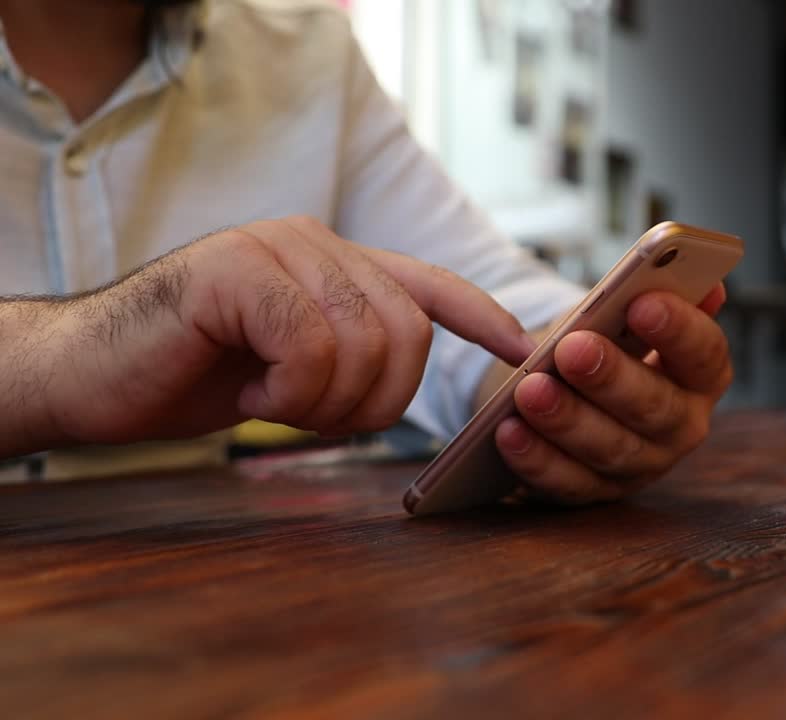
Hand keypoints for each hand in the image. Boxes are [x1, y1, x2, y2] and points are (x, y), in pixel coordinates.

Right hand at [1, 217, 533, 455]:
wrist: (90, 376)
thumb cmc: (194, 375)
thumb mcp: (294, 368)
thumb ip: (351, 353)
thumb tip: (411, 373)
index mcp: (335, 263)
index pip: (429, 285)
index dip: (481, 315)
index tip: (520, 346)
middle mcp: (315, 242)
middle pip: (407, 332)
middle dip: (375, 399)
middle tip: (310, 414)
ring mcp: (276, 247)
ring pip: (365, 342)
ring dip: (324, 402)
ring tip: (270, 399)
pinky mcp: (238, 268)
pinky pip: (310, 347)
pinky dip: (287, 394)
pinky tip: (246, 388)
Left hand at [495, 285, 731, 503]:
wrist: (573, 386)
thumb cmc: (611, 341)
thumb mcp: (630, 312)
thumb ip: (659, 296)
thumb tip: (709, 287)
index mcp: (703, 374)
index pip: (706, 353)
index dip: (678, 329)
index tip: (642, 303)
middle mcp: (682, 425)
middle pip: (656, 407)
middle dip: (611, 377)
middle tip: (571, 348)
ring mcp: (642, 465)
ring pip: (610, 448)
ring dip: (567, 419)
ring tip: (529, 388)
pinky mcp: (597, 492)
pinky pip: (568, 482)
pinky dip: (537, 458)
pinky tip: (508, 431)